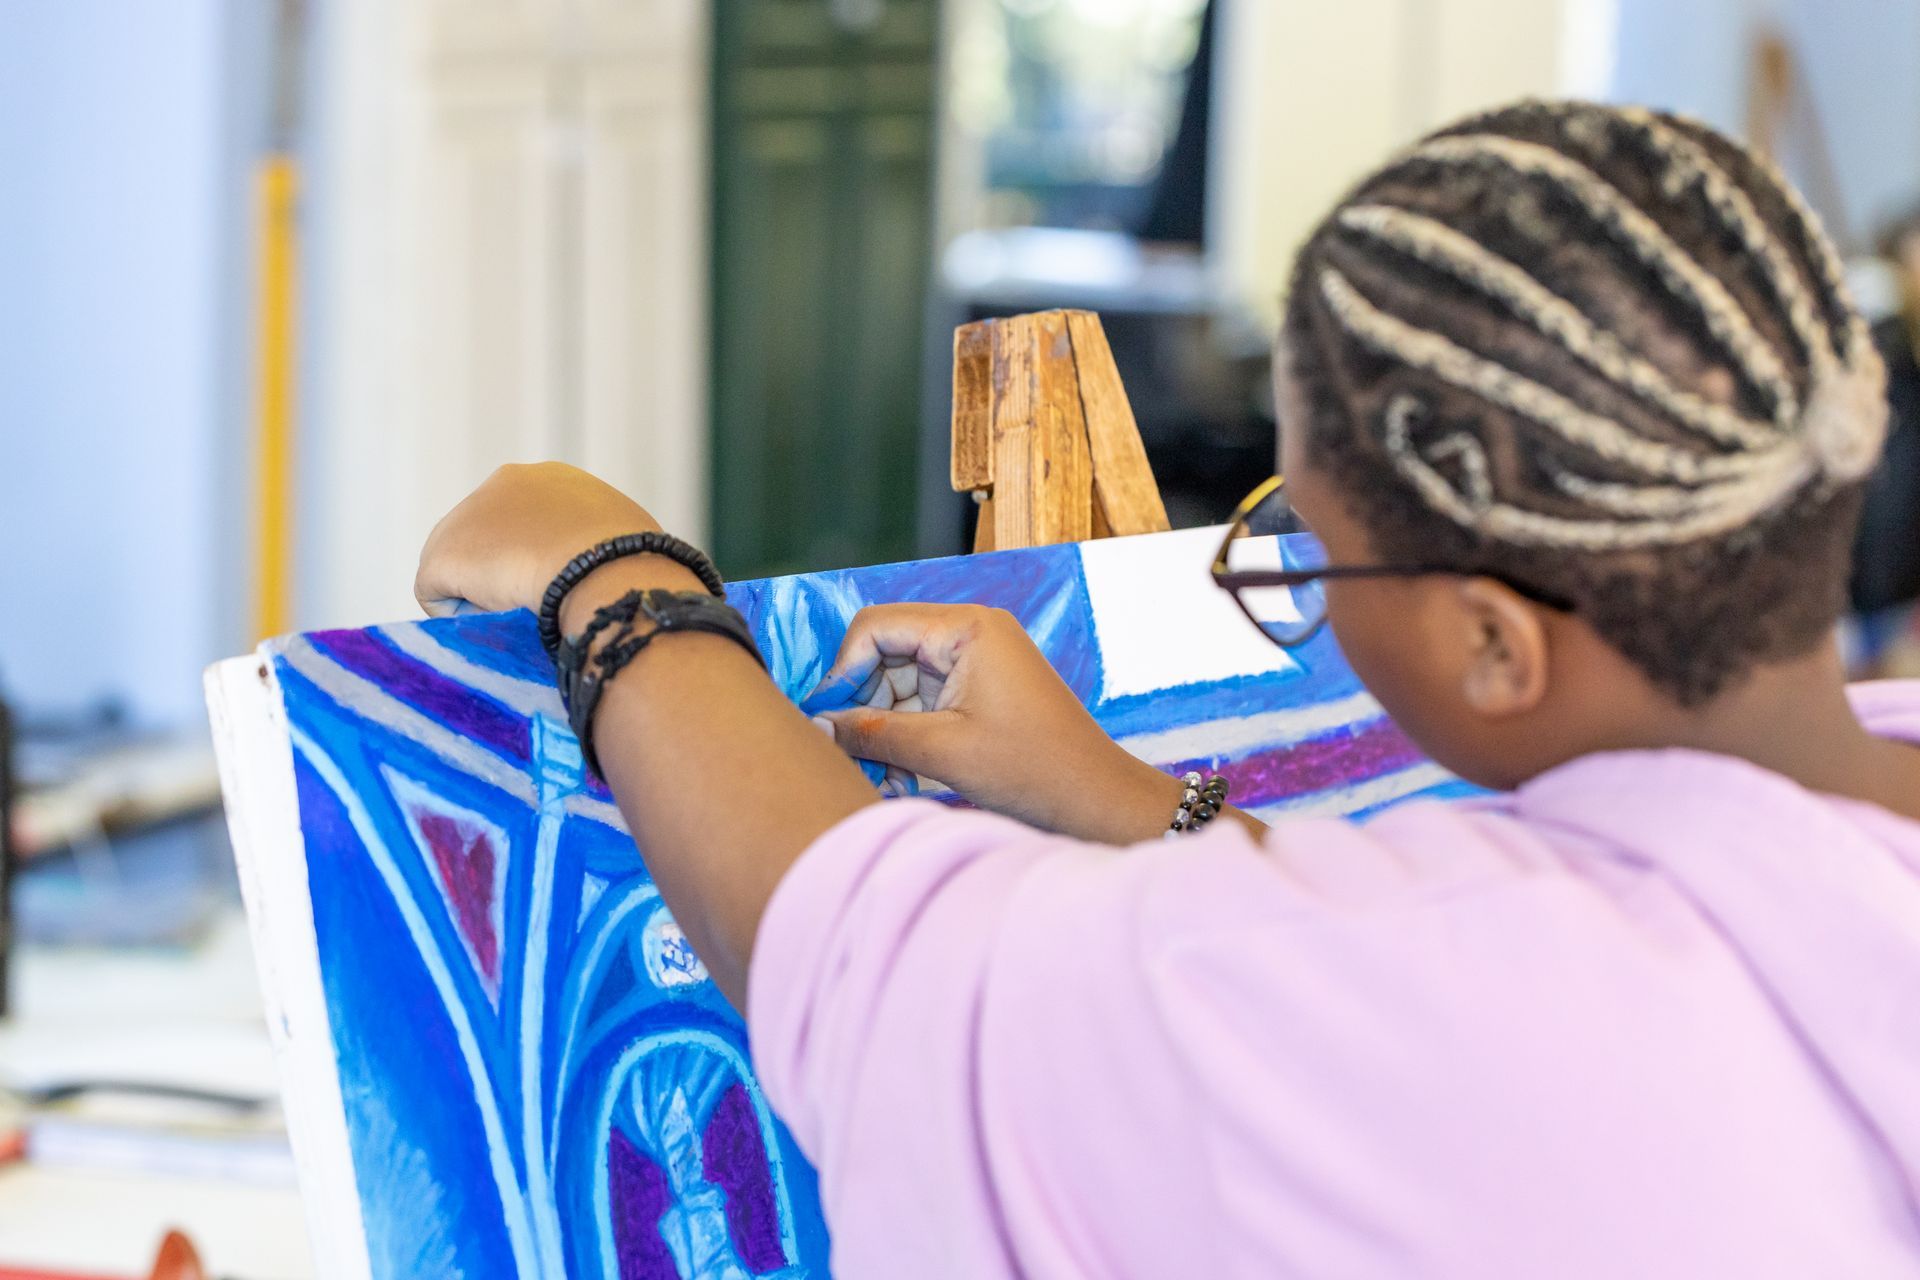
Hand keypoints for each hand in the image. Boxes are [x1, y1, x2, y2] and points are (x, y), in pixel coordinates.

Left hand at [415, 462, 680, 617]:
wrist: (605, 569)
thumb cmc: (634, 563)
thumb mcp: (628, 541)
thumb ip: (606, 547)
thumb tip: (616, 573)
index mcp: (555, 479)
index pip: (532, 520)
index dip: (543, 556)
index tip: (561, 585)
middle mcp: (506, 482)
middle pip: (491, 539)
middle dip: (507, 570)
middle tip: (538, 605)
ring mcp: (467, 515)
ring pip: (465, 568)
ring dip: (488, 594)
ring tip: (525, 615)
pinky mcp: (442, 555)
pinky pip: (441, 598)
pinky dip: (466, 616)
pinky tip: (500, 620)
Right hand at [804, 604, 1179, 842]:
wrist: (1097, 800)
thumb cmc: (1034, 769)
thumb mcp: (942, 751)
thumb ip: (873, 734)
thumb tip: (820, 726)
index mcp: (967, 629)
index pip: (876, 627)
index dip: (842, 670)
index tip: (825, 718)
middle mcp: (972, 633)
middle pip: (885, 653)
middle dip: (863, 705)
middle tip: (849, 755)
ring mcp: (978, 661)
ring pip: (901, 683)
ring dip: (883, 728)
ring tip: (883, 778)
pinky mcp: (981, 690)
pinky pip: (925, 702)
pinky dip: (907, 735)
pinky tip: (902, 777)